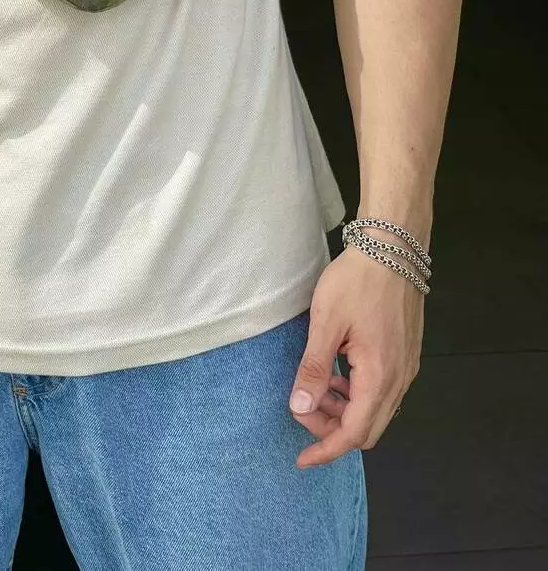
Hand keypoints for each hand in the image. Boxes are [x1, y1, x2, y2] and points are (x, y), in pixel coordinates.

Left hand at [287, 245, 424, 467]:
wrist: (393, 248)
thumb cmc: (357, 280)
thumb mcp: (326, 322)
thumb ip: (314, 368)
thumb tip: (300, 407)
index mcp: (380, 376)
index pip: (354, 432)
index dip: (326, 448)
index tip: (302, 459)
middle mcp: (400, 379)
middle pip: (368, 428)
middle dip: (333, 430)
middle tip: (303, 411)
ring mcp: (407, 368)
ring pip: (377, 411)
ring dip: (346, 412)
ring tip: (317, 389)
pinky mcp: (407, 355)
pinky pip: (383, 391)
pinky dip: (359, 394)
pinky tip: (339, 374)